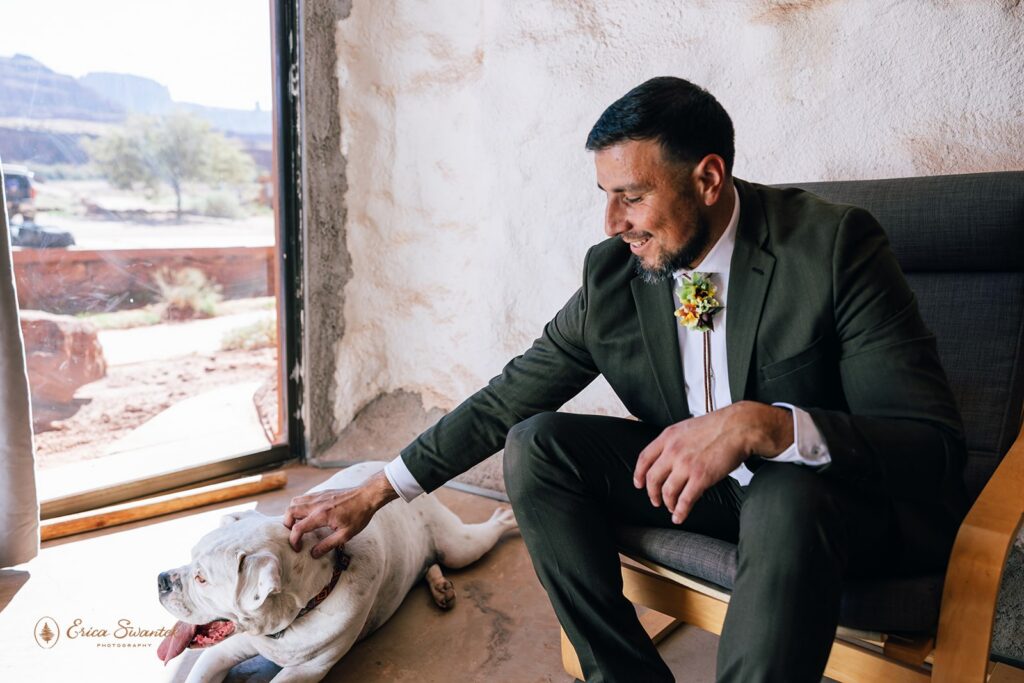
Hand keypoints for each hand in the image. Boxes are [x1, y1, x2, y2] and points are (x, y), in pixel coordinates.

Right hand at [283, 471, 398, 557]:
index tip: (298, 548)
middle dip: (287, 524)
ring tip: (299, 524)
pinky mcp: (321, 492)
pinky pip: (303, 497)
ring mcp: (318, 496)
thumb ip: (328, 544)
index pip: (298, 528)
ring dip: (292, 514)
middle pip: (290, 511)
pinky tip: (308, 515)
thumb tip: (313, 553)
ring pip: (294, 502)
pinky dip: (299, 506)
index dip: (294, 540)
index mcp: (321, 515)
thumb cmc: (359, 515)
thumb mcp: (346, 535)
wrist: (367, 495)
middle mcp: (316, 504)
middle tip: (294, 534)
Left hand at [633, 401, 792, 524]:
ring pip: (667, 492)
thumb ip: (675, 442)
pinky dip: (680, 512)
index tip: (639, 484)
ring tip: (672, 509)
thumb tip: (669, 457)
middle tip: (655, 501)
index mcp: (668, 437)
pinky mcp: (701, 477)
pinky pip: (685, 500)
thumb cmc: (718, 426)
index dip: (639, 474)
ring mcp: (686, 465)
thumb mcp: (687, 428)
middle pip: (652, 478)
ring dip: (668, 504)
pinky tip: (679, 517)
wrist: (739, 427)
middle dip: (652, 493)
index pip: (644, 458)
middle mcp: (673, 451)